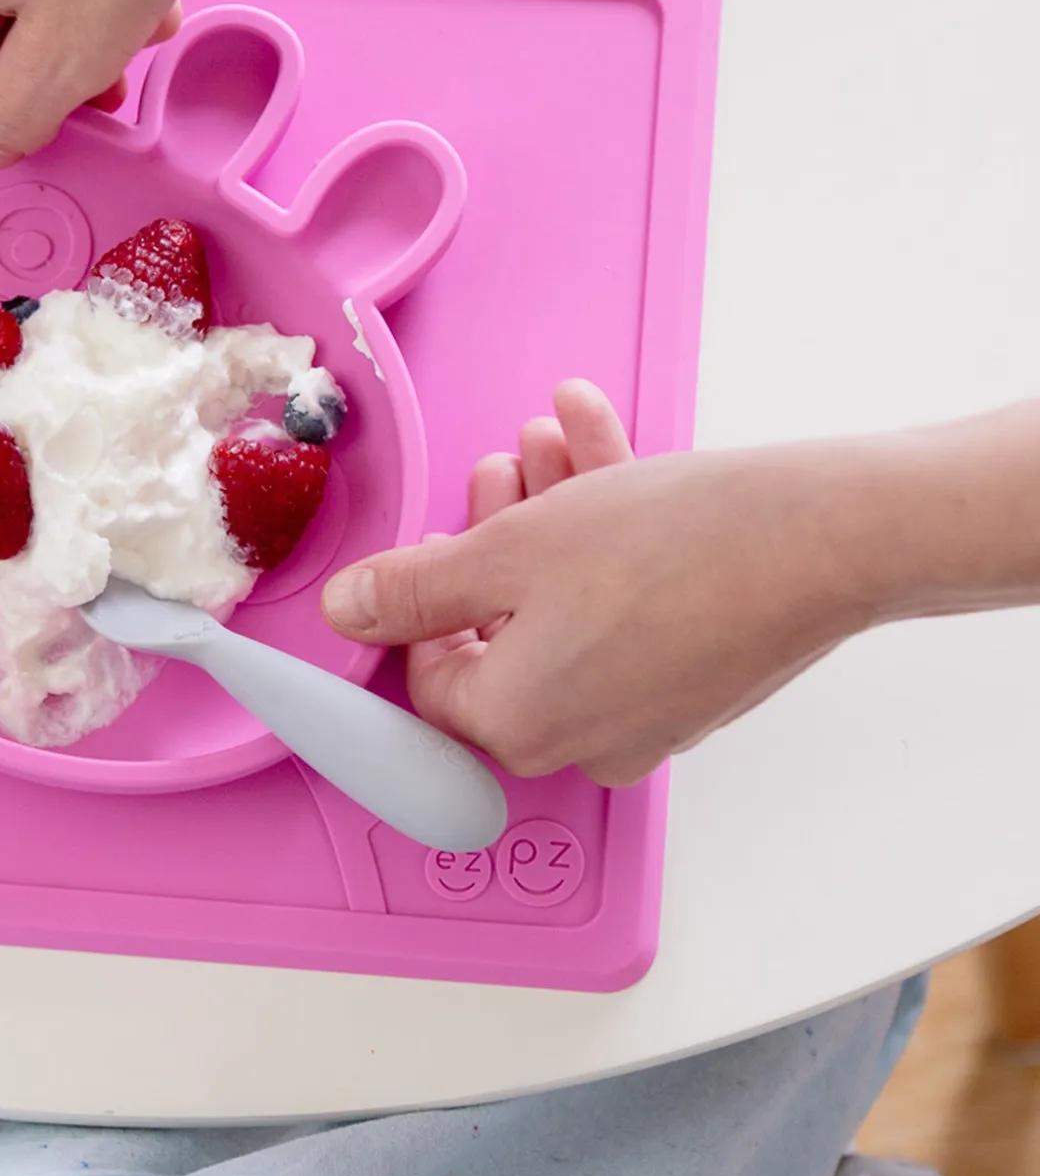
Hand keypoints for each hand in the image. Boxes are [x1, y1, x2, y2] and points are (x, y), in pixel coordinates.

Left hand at [321, 382, 870, 785]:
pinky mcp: (695, 681)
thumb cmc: (668, 546)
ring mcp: (643, 715)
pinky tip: (600, 440)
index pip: (432, 677)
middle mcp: (577, 740)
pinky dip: (609, 536)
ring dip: (552, 515)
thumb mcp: (505, 551)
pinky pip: (628, 610)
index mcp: (515, 727)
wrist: (831, 534)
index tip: (438, 535)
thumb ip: (412, 589)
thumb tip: (345, 612)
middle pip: (504, 632)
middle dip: (497, 532)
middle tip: (501, 464)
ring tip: (551, 435)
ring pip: (569, 607)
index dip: (425, 596)